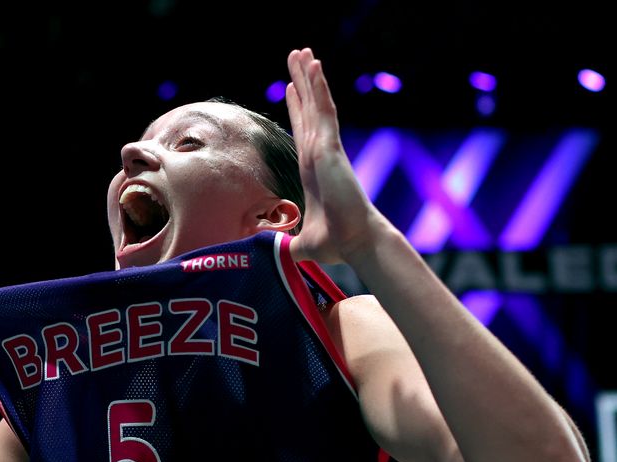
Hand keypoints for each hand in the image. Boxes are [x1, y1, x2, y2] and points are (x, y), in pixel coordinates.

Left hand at [284, 48, 379, 265]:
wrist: (354, 242)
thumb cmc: (335, 244)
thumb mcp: (298, 243)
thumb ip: (281, 244)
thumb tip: (262, 255)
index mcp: (313, 170)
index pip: (304, 132)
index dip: (298, 109)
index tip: (292, 88)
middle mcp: (320, 154)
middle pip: (309, 110)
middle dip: (302, 83)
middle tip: (297, 57)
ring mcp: (326, 148)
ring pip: (316, 104)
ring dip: (309, 77)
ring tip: (302, 51)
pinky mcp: (331, 147)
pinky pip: (324, 110)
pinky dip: (319, 87)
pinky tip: (313, 64)